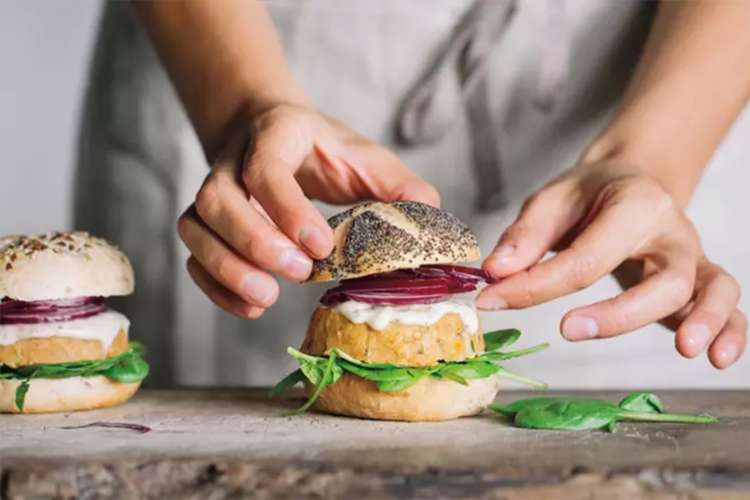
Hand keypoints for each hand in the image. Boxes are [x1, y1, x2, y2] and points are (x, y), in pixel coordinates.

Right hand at [178, 104, 438, 318]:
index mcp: (277, 134)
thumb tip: (429, 216)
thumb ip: (396, 184)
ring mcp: (212, 191)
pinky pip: (193, 255)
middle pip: (218, 199)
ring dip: (227, 268)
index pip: (265, 167)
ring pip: (196, 227)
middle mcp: (232, 160)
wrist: (273, 132)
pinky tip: (250, 306)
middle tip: (298, 273)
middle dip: (254, 241)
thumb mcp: (363, 155)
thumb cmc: (323, 149)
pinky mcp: (205, 223)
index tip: (321, 246)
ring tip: (267, 298)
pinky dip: (214, 286)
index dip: (287, 208)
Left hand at [476, 162, 745, 368]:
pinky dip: (731, 330)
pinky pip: (728, 304)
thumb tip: (495, 273)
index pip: (588, 255)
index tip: (493, 301)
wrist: (630, 183)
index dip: (537, 285)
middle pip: (662, 278)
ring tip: (686, 349)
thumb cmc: (589, 195)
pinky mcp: (700, 281)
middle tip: (567, 329)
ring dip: (703, 319)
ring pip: (709, 289)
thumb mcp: (551, 200)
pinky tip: (717, 358)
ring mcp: (693, 258)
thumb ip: (525, 236)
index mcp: (635, 204)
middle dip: (619, 311)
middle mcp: (673, 232)